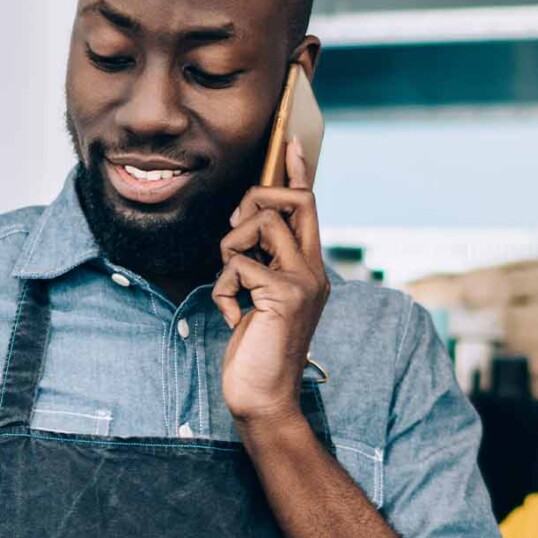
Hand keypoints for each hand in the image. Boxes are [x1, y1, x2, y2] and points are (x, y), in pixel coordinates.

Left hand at [213, 138, 327, 427]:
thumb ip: (260, 262)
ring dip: (230, 250)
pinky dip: (224, 290)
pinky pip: (237, 265)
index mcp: (309, 267)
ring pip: (259, 224)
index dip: (297, 172)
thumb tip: (245, 224)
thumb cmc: (255, 348)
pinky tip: (234, 317)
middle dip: (256, 200)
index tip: (291, 142)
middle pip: (293, 200)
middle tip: (235, 229)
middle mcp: (313, 269)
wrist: (262, 395)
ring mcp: (303, 281)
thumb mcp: (258, 296)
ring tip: (234, 287)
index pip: (307, 207)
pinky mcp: (284, 295)